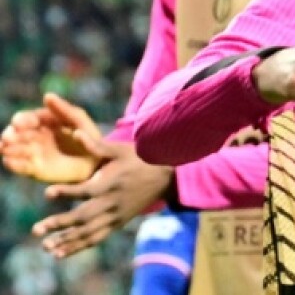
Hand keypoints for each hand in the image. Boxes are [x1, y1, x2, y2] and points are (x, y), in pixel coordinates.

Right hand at [1, 94, 103, 183]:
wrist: (95, 160)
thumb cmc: (87, 135)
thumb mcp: (78, 119)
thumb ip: (63, 108)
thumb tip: (47, 95)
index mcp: (41, 121)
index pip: (25, 118)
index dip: (22, 120)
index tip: (23, 123)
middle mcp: (32, 136)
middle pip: (14, 134)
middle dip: (10, 134)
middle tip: (8, 137)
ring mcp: (32, 153)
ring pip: (13, 150)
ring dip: (8, 148)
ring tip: (5, 148)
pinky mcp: (34, 169)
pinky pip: (20, 167)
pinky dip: (13, 164)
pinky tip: (9, 161)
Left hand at [33, 138, 172, 257]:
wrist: (165, 176)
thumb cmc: (140, 159)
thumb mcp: (120, 150)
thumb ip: (97, 146)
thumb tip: (76, 132)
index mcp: (110, 184)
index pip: (85, 190)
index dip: (66, 192)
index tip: (47, 193)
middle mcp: (111, 203)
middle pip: (83, 217)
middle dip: (59, 224)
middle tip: (37, 230)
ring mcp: (115, 215)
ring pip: (88, 232)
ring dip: (66, 241)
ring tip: (46, 247)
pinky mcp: (118, 223)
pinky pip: (97, 238)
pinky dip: (79, 246)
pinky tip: (61, 253)